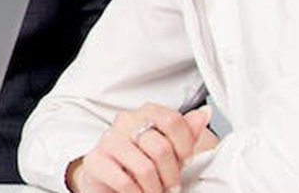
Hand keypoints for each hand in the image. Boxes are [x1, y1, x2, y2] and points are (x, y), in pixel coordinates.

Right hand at [68, 104, 214, 192]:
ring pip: (145, 168)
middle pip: (161, 147)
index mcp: (145, 113)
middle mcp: (125, 122)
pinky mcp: (95, 161)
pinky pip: (125, 182)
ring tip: (155, 191)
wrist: (109, 178)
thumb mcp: (170, 148)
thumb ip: (186, 132)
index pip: (172, 120)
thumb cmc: (141, 161)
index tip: (185, 161)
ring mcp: (108, 140)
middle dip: (171, 175)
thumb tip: (203, 114)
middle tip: (171, 186)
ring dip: (155, 188)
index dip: (185, 146)